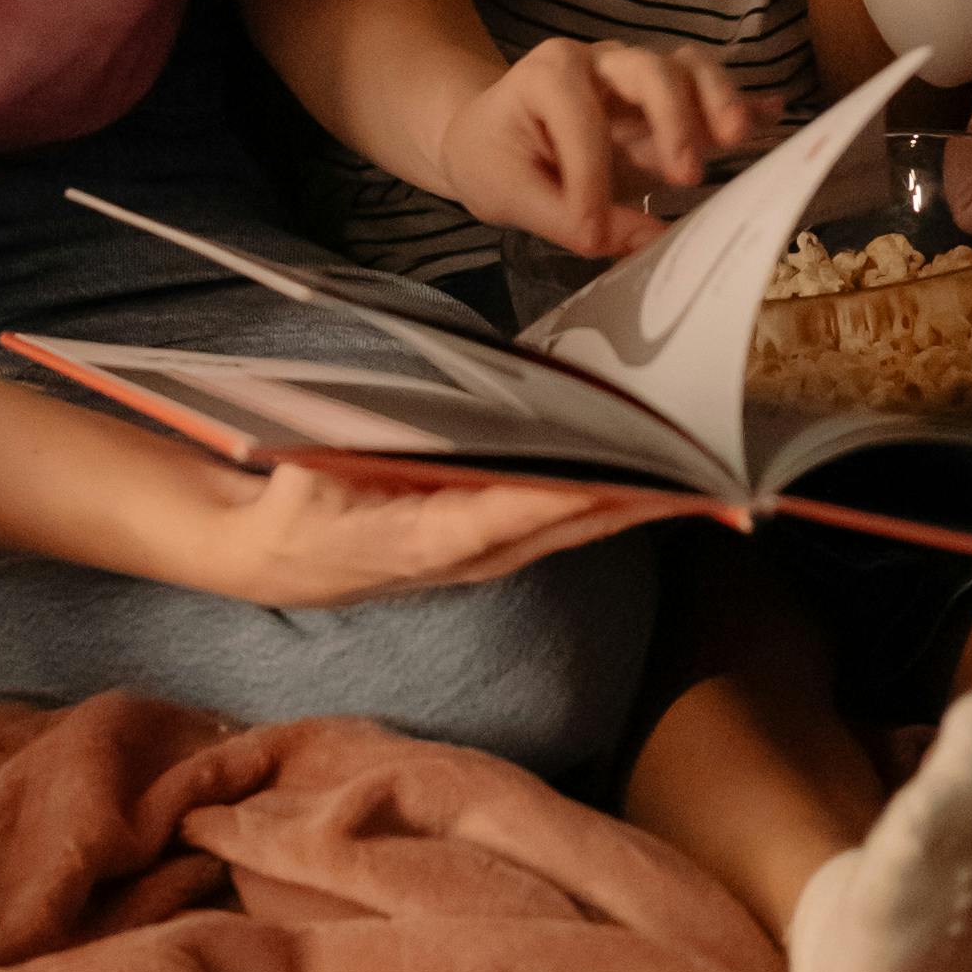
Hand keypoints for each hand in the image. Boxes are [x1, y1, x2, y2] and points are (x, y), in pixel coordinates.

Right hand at [185, 457, 660, 605]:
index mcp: (418, 538)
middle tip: (703, 481)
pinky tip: (644, 480)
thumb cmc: (288, 506)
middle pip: (562, 527)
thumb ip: (345, 449)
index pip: (500, 517)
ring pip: (570, 530)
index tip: (613, 480)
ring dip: (633, 508)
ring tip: (697, 479)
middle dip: (633, 505)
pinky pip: (556, 525)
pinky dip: (605, 505)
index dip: (558, 500)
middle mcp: (463, 557)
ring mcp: (479, 557)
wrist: (268, 556)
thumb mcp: (304, 474)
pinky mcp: (485, 547)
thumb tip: (387, 414)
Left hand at [437, 38, 774, 257]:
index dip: (590, 179)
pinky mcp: (667, 98)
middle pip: (652, 70)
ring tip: (736, 141)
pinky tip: (774, 118)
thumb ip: (566, 219)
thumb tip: (642, 243)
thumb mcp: (507, 194)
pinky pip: (710, 90)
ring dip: (718, 102)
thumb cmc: (495, 158)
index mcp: (549, 75)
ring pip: (690, 68)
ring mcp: (639, 75)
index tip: (593, 233)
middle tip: (686, 175)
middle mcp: (602, 62)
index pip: (581, 121)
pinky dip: (743, 103)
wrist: (490, 132)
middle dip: (675, 118)